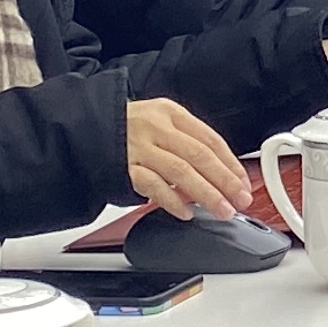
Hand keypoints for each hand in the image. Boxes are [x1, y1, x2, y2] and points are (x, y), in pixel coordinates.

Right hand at [123, 99, 249, 217]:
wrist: (84, 130)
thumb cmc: (126, 129)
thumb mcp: (159, 122)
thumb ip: (186, 142)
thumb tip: (219, 171)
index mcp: (171, 114)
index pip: (211, 140)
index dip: (231, 164)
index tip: (244, 183)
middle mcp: (157, 128)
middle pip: (200, 156)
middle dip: (225, 182)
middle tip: (241, 200)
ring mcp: (139, 148)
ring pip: (181, 172)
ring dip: (206, 194)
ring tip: (221, 210)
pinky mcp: (123, 168)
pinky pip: (154, 187)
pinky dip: (173, 201)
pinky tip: (186, 212)